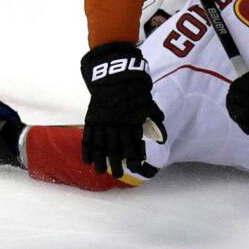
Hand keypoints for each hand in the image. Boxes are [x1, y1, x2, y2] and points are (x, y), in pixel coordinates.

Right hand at [81, 43, 167, 176]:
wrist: (114, 73)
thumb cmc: (133, 88)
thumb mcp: (146, 101)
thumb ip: (152, 119)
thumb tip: (162, 137)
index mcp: (130, 119)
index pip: (132, 142)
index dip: (134, 155)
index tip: (136, 167)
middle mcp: (116, 122)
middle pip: (116, 146)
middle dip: (117, 161)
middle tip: (118, 175)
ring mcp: (102, 120)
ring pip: (101, 143)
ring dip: (101, 159)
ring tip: (100, 172)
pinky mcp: (92, 117)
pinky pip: (88, 135)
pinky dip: (87, 148)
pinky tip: (86, 160)